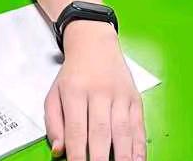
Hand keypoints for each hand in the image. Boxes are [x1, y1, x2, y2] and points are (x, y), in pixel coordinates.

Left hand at [45, 22, 144, 160]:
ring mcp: (119, 94)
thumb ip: (53, 123)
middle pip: (100, 131)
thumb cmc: (73, 74)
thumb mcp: (54, 93)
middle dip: (100, 159)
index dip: (78, 155)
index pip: (76, 129)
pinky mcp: (134, 97)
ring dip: (123, 156)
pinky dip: (139, 146)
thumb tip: (59, 151)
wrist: (94, 43)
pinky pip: (139, 125)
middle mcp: (99, 91)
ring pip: (122, 129)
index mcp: (75, 91)